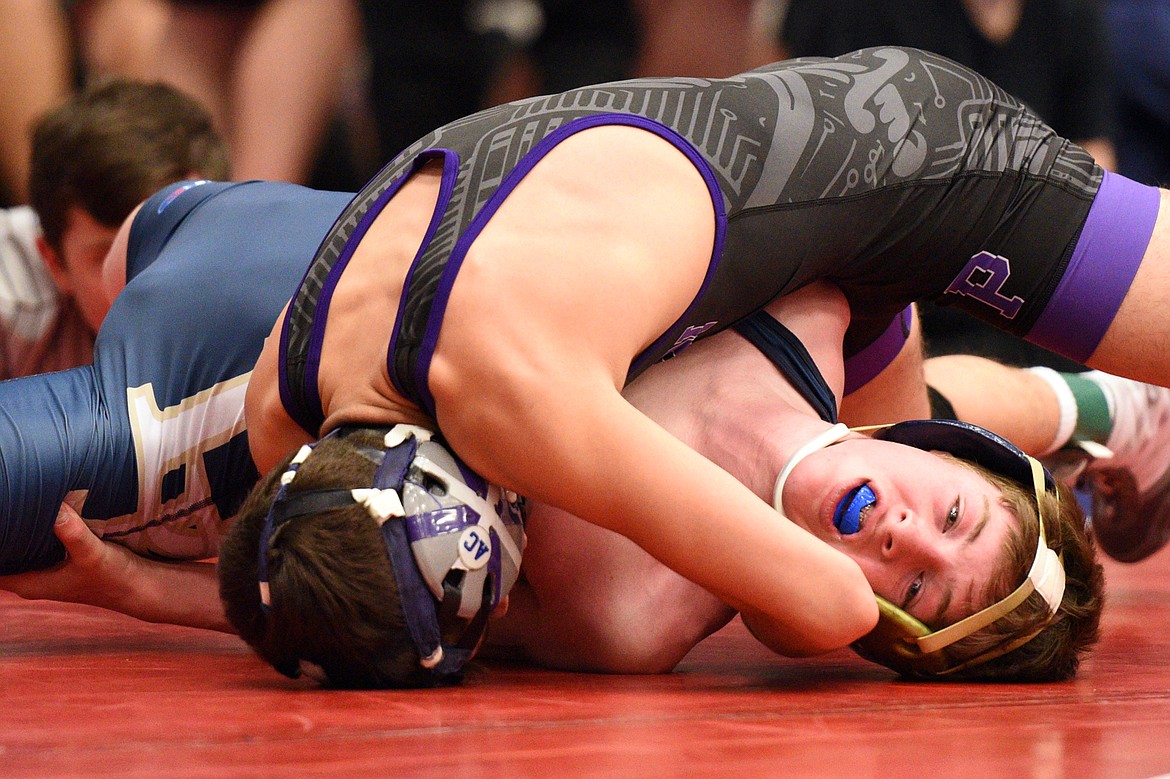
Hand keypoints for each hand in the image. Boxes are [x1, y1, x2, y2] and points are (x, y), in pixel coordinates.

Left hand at [0, 502, 138, 610]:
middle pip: (3, 554)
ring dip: (20, 530)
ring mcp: (44, 570)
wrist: (139, 587)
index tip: (1, 518)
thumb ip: (72, 533)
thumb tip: (55, 508)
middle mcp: (32, 578)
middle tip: (9, 504)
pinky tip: (43, 511)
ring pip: (19, 547)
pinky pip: (37, 543)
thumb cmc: (114, 578)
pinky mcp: (58, 560)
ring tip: (21, 504)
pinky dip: (37, 529)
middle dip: (5, 532)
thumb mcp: (93, 554)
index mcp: (29, 583)